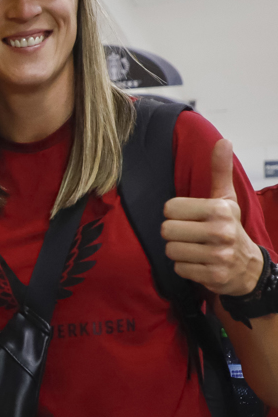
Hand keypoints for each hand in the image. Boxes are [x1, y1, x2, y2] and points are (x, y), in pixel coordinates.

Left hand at [161, 138, 262, 296]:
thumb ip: (220, 170)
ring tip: (194, 248)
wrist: (249, 267)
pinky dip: (185, 268)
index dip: (175, 214)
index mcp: (219, 209)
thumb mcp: (226, 198)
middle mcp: (220, 232)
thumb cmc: (229, 227)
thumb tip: (223, 140)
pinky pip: (179, 269)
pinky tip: (199, 263)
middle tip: (190, 234)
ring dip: (178, 251)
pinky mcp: (214, 276)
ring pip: (171, 250)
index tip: (189, 217)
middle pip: (167, 230)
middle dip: (174, 233)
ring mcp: (218, 256)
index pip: (170, 208)